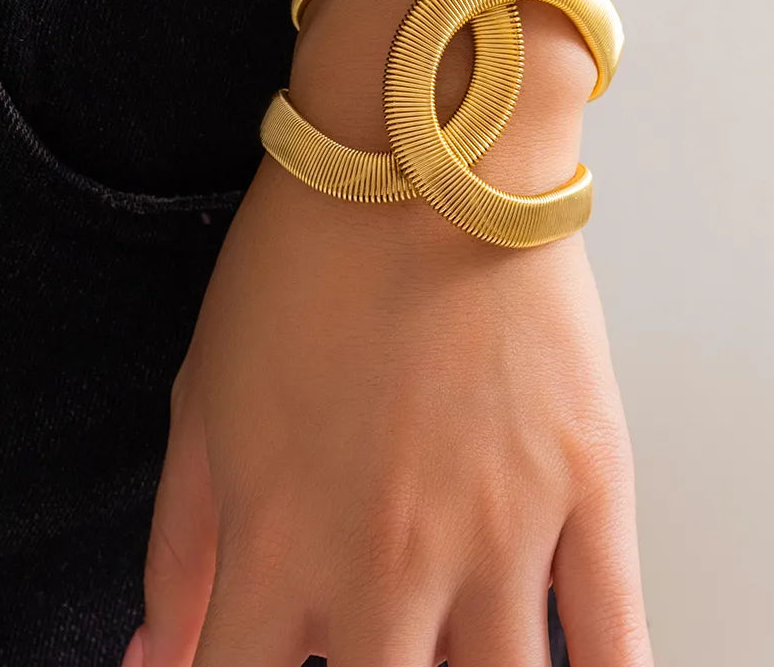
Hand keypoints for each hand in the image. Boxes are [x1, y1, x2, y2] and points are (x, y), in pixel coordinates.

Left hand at [126, 158, 650, 666]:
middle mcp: (388, 565)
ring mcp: (500, 532)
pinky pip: (615, 634)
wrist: (422, 158)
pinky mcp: (587, 485)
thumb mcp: (204, 397)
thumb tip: (158, 656)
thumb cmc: (308, 259)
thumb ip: (178, 546)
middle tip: (375, 651)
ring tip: (460, 658)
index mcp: (281, 545)